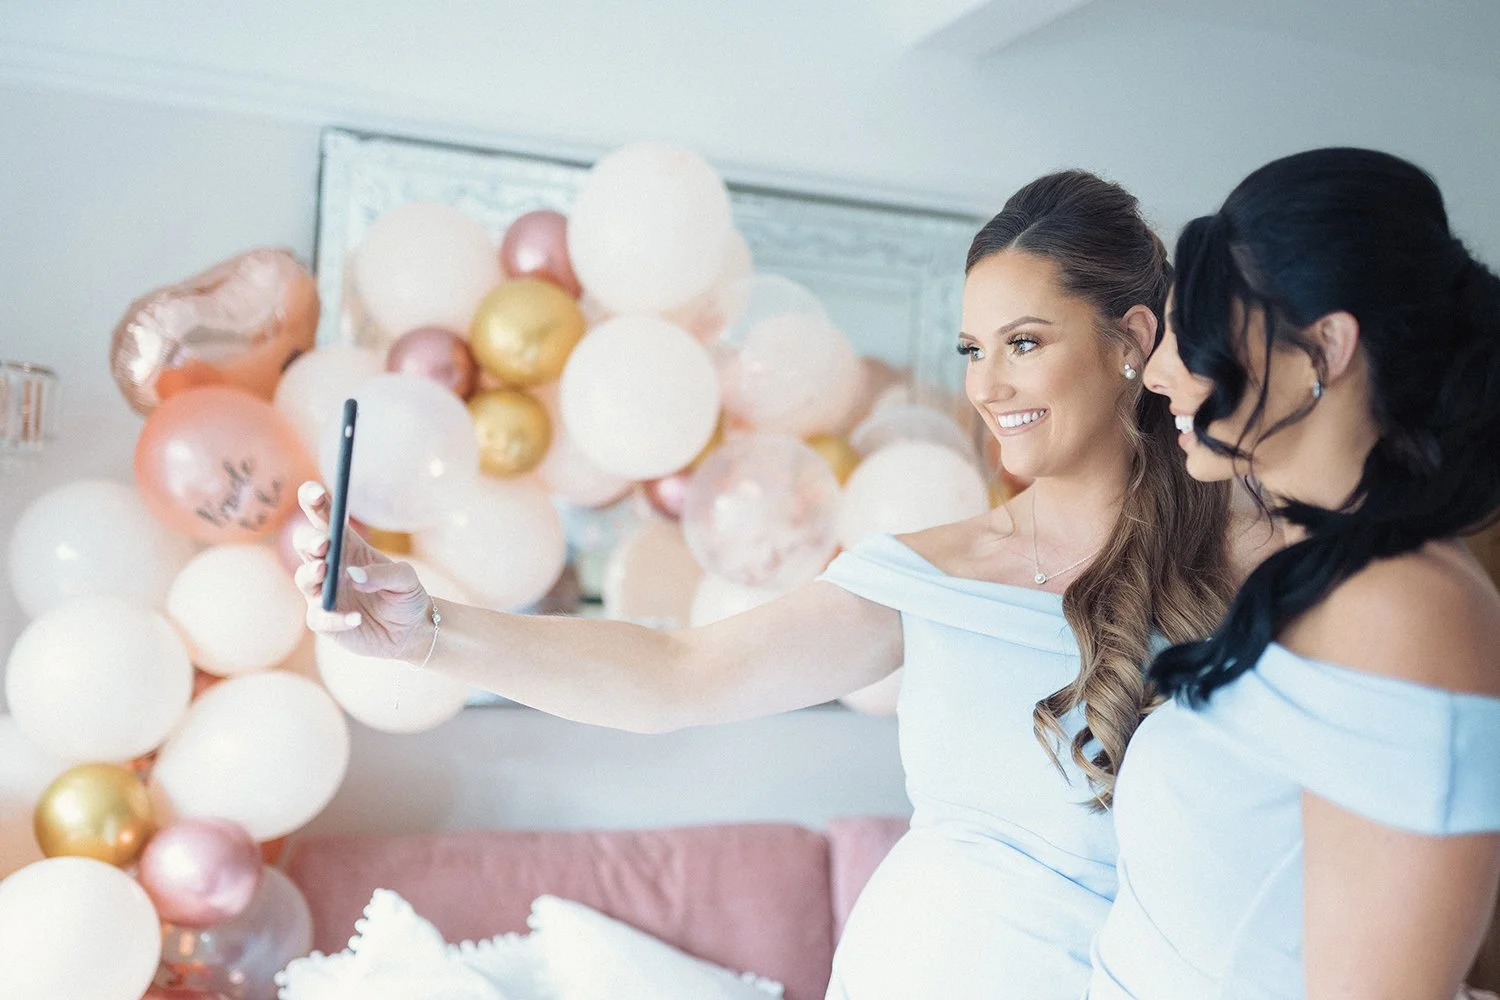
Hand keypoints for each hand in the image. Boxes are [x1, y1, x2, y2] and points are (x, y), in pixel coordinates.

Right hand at [291, 481, 433, 661]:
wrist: (413, 631)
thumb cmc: (407, 596)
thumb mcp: (407, 579)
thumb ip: (384, 573)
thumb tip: (354, 576)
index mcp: (348, 547)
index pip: (325, 519)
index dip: (315, 503)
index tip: (312, 491)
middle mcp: (330, 567)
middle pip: (306, 545)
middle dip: (309, 540)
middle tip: (323, 543)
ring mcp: (324, 594)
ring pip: (304, 578)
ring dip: (311, 574)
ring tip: (324, 571)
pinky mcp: (325, 621)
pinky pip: (320, 618)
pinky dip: (335, 618)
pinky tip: (355, 618)